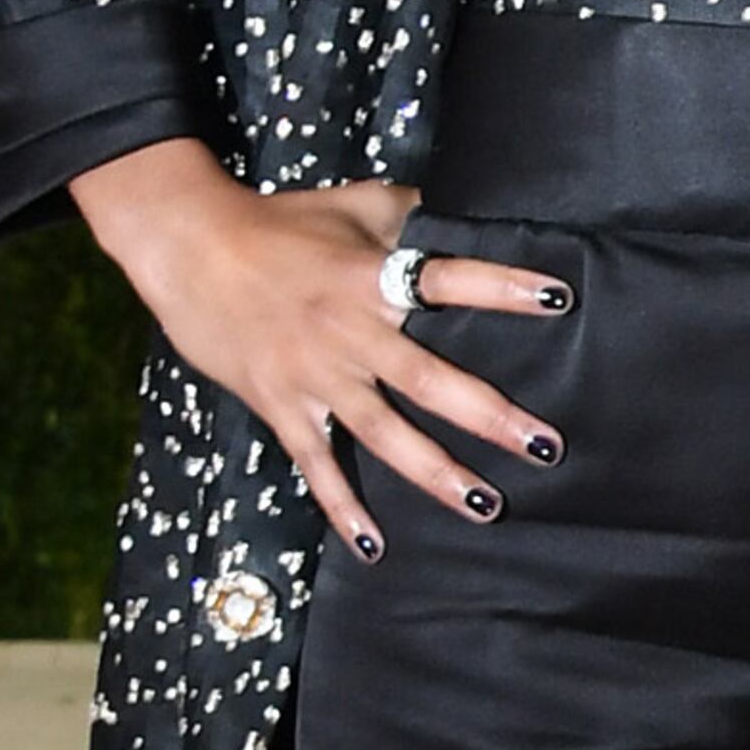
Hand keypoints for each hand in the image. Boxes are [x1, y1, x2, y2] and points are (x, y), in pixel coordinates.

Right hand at [69, 141, 570, 563]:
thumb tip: (466, 207)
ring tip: (485, 504)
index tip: (559, 300)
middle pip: (429, 379)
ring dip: (435, 473)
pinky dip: (343, 507)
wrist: (189, 247)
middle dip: (489, 416)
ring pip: (384, 432)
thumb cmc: (278, 223)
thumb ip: (410, 213)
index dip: (503, 287)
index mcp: (372, 276)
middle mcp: (350, 331)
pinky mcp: (283, 406)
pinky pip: (318, 464)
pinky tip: (376, 545)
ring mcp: (316, 376)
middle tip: (544, 446)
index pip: (449, 279)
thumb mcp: (352, 204)